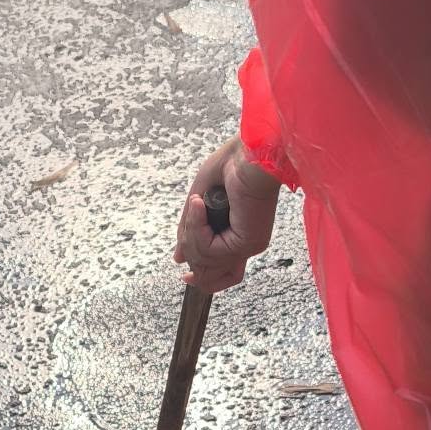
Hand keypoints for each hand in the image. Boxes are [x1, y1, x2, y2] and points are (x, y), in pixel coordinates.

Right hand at [174, 138, 281, 293]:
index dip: (202, 277)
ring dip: (190, 234)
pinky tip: (200, 206)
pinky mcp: (246, 241)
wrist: (251, 152)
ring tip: (196, 206)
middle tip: (188, 223)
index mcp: (239, 235)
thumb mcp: (201, 202)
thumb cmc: (232, 165)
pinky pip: (209, 249)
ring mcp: (247, 245)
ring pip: (204, 261)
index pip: (223, 274)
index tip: (184, 274)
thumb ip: (190, 230)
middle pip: (210, 275)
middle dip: (190, 250)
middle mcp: (245, 245)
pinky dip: (197, 227)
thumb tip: (179, 258)